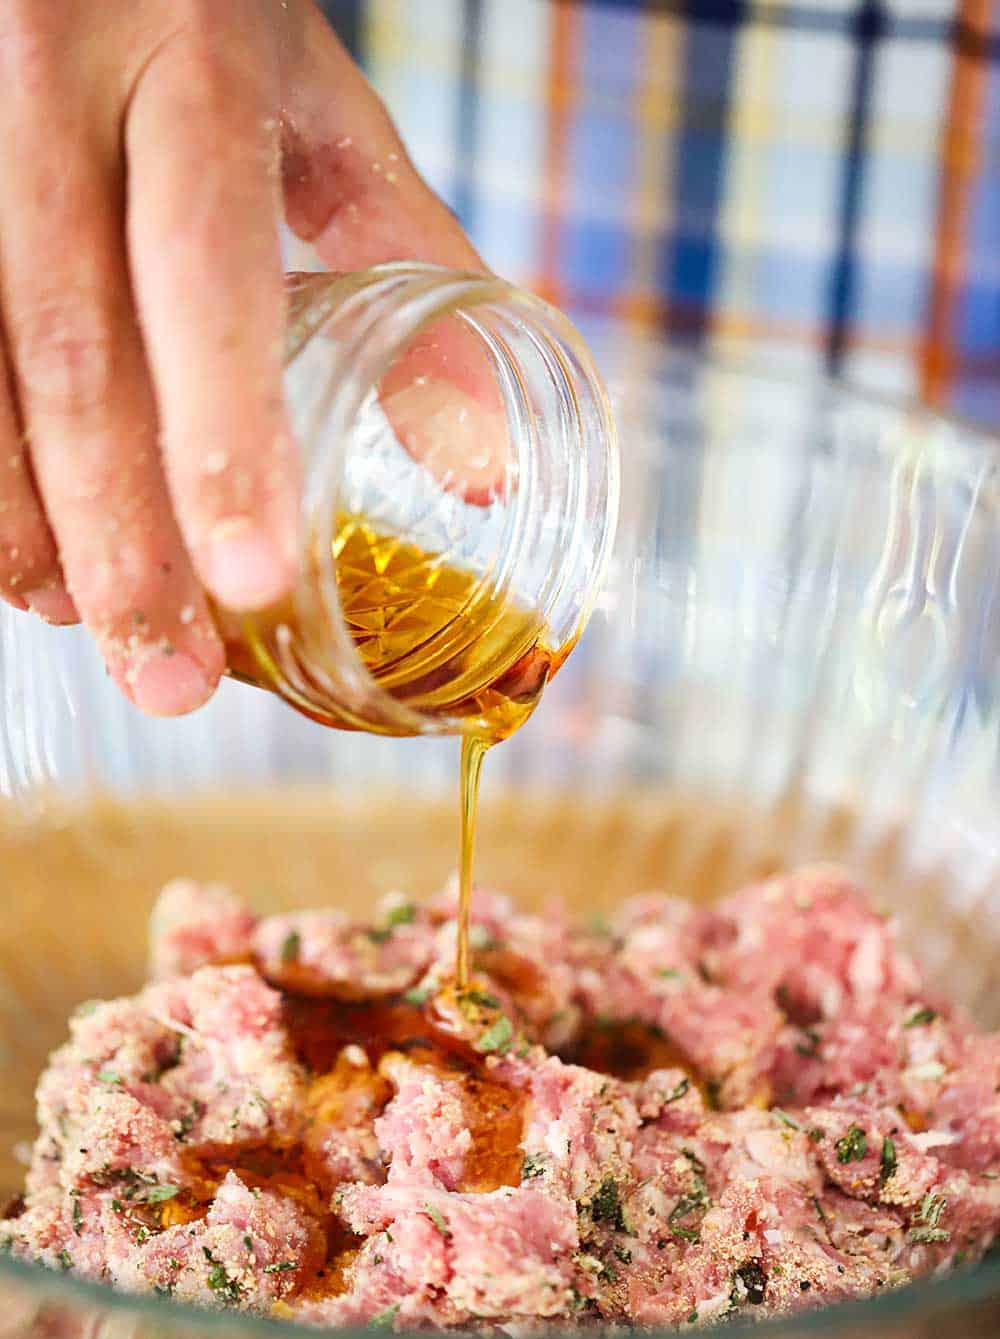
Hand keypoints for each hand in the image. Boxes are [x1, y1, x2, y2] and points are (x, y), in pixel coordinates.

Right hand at [0, 0, 482, 712]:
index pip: (204, 271)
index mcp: (192, 63)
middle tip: (168, 681)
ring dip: (26, 523)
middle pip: (73, 349)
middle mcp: (51, 87)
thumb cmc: (210, 15)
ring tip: (88, 631)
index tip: (252, 584)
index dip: (220, 437)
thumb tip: (485, 467)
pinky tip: (17, 552)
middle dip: (120, 538)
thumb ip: (402, 247)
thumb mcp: (317, 100)